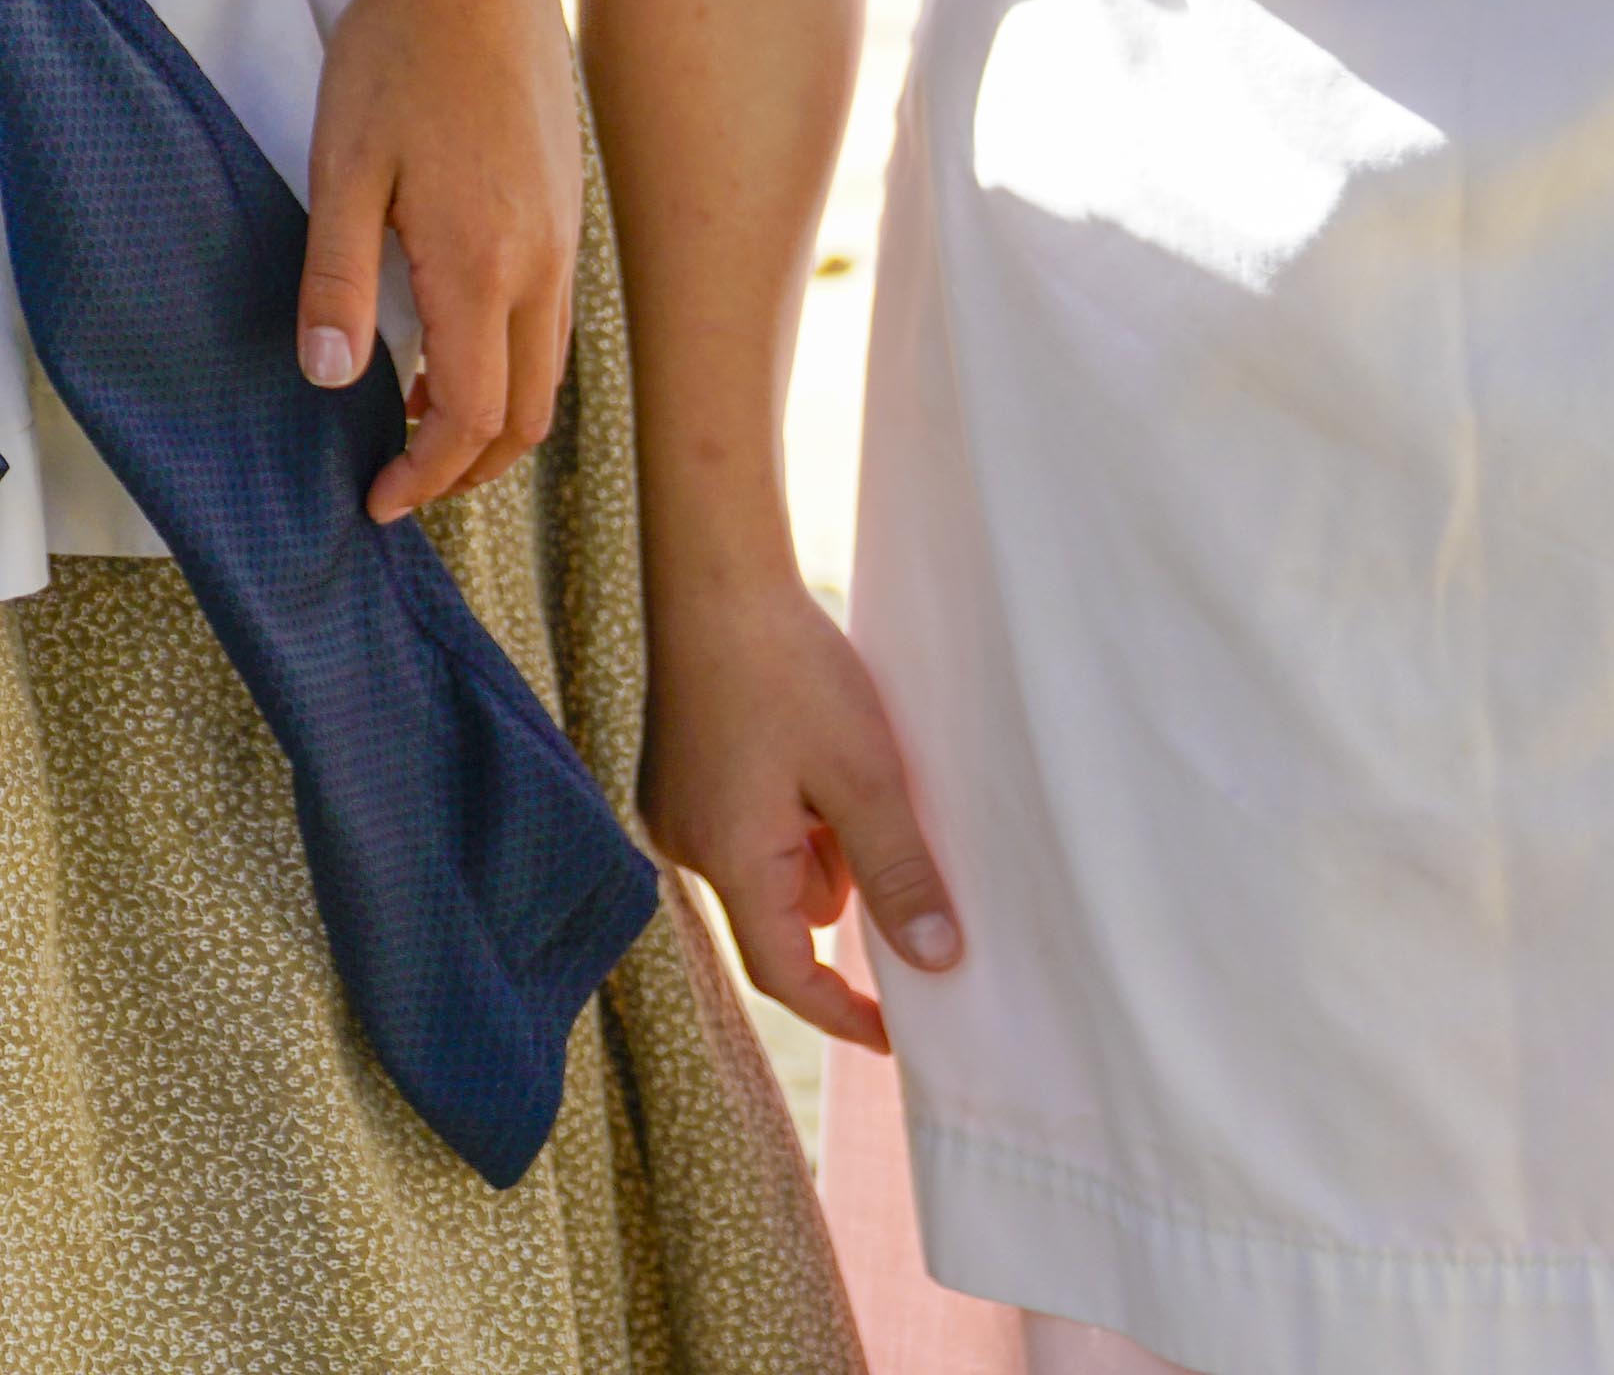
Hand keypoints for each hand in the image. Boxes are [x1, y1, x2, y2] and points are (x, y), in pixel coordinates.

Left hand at [301, 0, 579, 521]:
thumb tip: (329, 379)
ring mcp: (565, 237)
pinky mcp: (566, 206)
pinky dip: (508, 361)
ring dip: (489, 417)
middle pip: (523, 416)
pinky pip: (552, 318)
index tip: (376, 500)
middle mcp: (542, 266)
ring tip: (414, 420)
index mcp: (483, 267)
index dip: (424, 474)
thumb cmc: (398, 54)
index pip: (469, 418)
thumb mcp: (342, 165)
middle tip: (399, 480)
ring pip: (546, 371)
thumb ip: (336, 279)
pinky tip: (450, 337)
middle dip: (465, 468)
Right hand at [639, 554, 955, 1046]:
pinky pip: (748, 829)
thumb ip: (899, 873)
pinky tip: (819, 762)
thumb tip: (937, 962)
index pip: (786, 975)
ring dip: (821, 854)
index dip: (844, 1014)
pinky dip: (792, 819)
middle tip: (905, 867)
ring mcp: (676, 806)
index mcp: (731, 857)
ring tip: (861, 786)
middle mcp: (688, 843)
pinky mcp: (680, 774)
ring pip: (768, 869)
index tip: (898, 1038)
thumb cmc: (788, 669)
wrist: (714, 575)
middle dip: (846, 903)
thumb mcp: (866, 777)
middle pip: (780, 917)